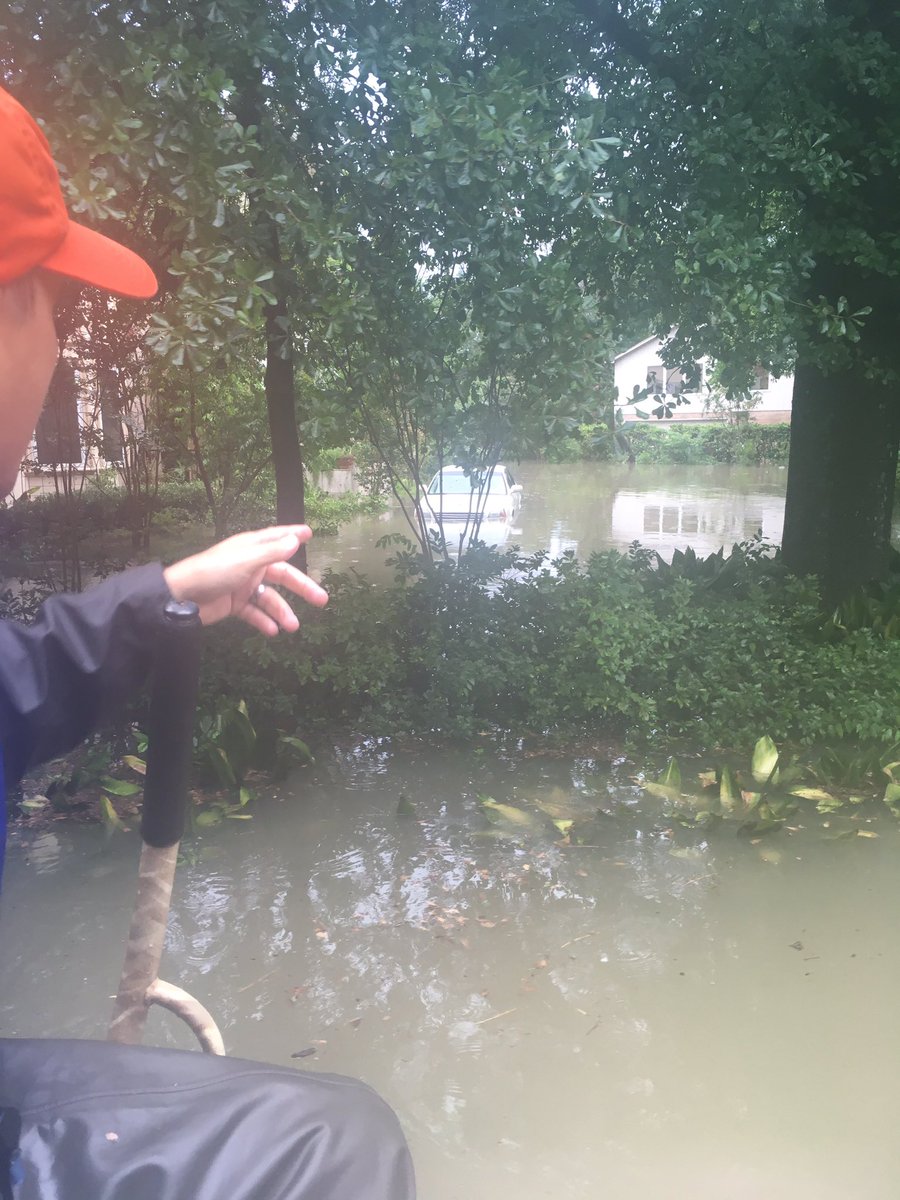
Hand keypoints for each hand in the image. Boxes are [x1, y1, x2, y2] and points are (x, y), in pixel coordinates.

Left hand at [163, 526, 327, 636]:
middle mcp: (250, 565)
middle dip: (302, 588)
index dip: (293, 535)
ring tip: (292, 627)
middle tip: (322, 600)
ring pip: (270, 598)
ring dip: (282, 612)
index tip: (310, 533)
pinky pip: (254, 613)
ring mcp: (242, 586)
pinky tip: (272, 631)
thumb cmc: (213, 572)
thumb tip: (295, 540)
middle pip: (282, 575)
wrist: (181, 597)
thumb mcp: (246, 560)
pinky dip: (264, 621)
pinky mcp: (234, 604)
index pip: (277, 539)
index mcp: (252, 549)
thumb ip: (272, 551)